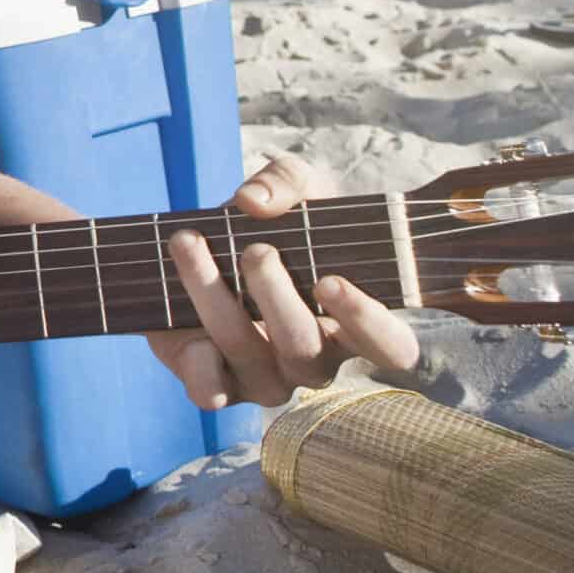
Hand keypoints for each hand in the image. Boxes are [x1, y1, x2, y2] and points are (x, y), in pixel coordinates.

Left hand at [147, 151, 421, 409]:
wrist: (214, 243)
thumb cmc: (277, 222)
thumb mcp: (293, 186)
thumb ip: (285, 181)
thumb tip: (253, 201)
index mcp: (353, 323)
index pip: (390, 347)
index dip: (366, 322)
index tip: (329, 280)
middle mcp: (315, 359)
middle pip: (305, 349)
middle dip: (276, 297)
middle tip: (256, 250)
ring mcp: (267, 376)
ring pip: (249, 355)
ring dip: (215, 299)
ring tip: (189, 243)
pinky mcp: (218, 380)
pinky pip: (210, 391)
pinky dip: (197, 366)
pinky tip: (183, 328)